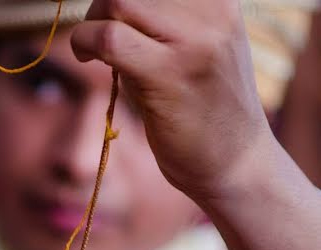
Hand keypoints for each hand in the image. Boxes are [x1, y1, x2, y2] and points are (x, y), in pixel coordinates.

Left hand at [70, 0, 271, 202]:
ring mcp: (194, 42)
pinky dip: (85, 42)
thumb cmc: (205, 108)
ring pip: (119, 2)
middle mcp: (213, 13)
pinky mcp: (168, 74)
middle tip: (96, 35)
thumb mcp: (195, 49)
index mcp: (220, 1)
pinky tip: (88, 59)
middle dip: (102, 5)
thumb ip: (161, 22)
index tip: (112, 16)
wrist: (236, 162)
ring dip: (91, 24)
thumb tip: (108, 3)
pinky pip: (109, 39)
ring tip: (92, 50)